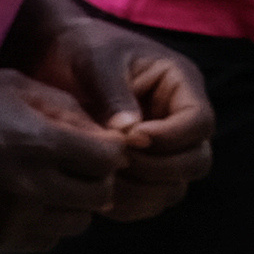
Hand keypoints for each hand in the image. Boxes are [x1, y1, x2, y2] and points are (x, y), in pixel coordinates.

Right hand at [0, 69, 132, 252]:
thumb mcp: (13, 86)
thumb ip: (64, 107)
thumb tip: (103, 131)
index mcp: (41, 144)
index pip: (110, 160)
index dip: (111, 150)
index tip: (98, 142)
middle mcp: (32, 187)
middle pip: (100, 196)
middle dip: (97, 178)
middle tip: (77, 163)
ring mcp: (12, 220)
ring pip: (76, 224)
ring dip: (73, 204)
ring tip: (49, 182)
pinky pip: (45, 241)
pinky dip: (46, 224)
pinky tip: (25, 200)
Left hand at [31, 14, 214, 222]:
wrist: (54, 57)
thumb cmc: (80, 48)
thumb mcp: (97, 61)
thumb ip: (114, 94)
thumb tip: (129, 133)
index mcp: (180, 85)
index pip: (200, 123)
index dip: (170, 139)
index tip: (131, 139)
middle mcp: (178, 119)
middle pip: (196, 161)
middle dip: (159, 170)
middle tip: (117, 162)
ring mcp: (161, 148)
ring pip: (174, 187)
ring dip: (142, 192)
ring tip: (104, 179)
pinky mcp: (138, 169)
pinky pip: (148, 200)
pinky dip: (129, 205)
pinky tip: (98, 192)